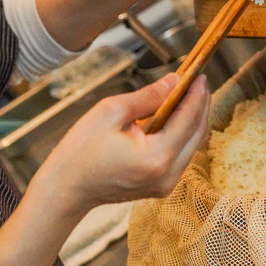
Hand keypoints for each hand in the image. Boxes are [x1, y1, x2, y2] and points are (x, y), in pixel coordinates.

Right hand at [29, 73, 209, 219]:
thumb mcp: (110, 112)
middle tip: (197, 81)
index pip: (189, 119)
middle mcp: (168, 175)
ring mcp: (167, 184)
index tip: (199, 75)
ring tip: (187, 94)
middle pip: (197, 133)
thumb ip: (148, 96)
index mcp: (157, 157)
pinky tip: (175, 116)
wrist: (65, 190)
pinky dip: (182, 134)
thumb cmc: (80, 152)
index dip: (197, 94)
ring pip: (193, 145)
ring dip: (192, 119)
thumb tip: (174, 82)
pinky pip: (181, 155)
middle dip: (200, 105)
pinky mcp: (162, 186)